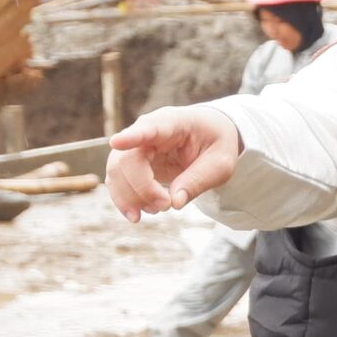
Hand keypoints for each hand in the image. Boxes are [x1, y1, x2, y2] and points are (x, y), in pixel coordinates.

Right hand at [107, 106, 242, 221]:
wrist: (208, 138)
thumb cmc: (215, 145)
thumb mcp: (220, 163)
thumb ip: (199, 180)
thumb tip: (175, 202)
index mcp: (174, 122)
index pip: (150, 127)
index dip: (132, 136)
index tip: (116, 142)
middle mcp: (147, 131)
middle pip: (128, 158)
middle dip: (143, 188)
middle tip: (167, 205)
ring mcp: (135, 147)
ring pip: (116, 171)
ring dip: (130, 197)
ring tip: (156, 210)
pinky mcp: (131, 164)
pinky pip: (117, 181)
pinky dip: (124, 200)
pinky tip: (137, 214)